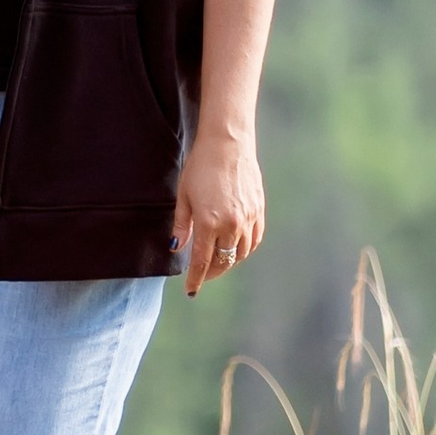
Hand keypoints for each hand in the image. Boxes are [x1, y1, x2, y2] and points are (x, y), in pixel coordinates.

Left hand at [174, 120, 263, 298]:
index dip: (196, 279)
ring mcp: (248, 219)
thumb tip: (176, 247)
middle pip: (223, 262)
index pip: (202, 262)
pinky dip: (244, 250)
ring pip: (240, 254)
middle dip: (211, 273)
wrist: (228, 144)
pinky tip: (235, 249)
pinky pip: (254, 240)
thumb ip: (182, 225)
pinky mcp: (258, 210)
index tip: (191, 290)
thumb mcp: (183, 196)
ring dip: (228, 263)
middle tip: (201, 276)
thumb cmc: (200, 167)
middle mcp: (231, 225)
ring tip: (217, 263)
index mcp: (209, 223)